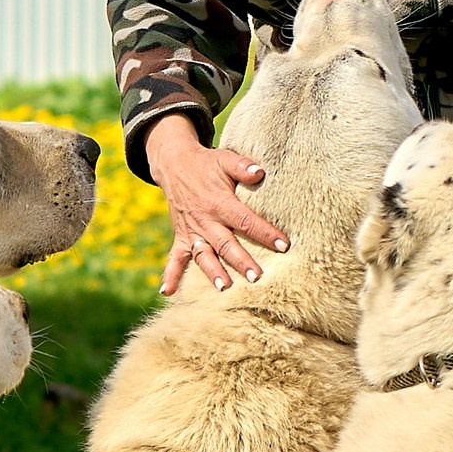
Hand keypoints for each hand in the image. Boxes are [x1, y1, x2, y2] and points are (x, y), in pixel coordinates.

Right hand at [146, 113, 286, 294]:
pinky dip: (171, 274)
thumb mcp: (225, 159)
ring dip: (212, 272)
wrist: (174, 165)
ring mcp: (192, 231)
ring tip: (224, 288)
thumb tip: (260, 172)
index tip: (284, 246)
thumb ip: (242, 166)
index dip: (265, 233)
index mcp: (219, 202)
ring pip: (203, 255)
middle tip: (256, 277)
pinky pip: (174, 257)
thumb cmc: (207, 164)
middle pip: (225, 243)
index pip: (245, 220)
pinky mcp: (181, 236)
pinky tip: (168, 292)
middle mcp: (205, 220)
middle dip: (240, 261)